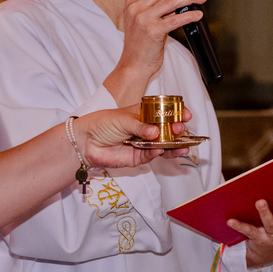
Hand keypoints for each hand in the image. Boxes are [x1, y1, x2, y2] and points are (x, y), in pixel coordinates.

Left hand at [74, 106, 193, 168]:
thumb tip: (155, 132)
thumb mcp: (122, 118)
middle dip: (177, 131)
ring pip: (163, 145)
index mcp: (143, 115)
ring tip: (182, 146)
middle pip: (167, 131)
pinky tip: (160, 149)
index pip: (164, 114)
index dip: (176, 114)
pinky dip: (157, 153)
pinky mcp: (138, 157)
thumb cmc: (102, 123)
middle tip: (182, 130)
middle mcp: (146, 129)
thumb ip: (140, 125)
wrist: (86, 141)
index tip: (186, 115)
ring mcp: (143, 144)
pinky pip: (151, 156)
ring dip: (174, 145)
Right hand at [106, 0, 207, 104]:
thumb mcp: (140, 21)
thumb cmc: (139, 45)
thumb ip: (154, 7)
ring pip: (172, 1)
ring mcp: (143, 19)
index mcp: (131, 3)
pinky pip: (176, 19)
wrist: (133, 66)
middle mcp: (136, 8)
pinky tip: (198, 14)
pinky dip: (190, 16)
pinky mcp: (153, 32)